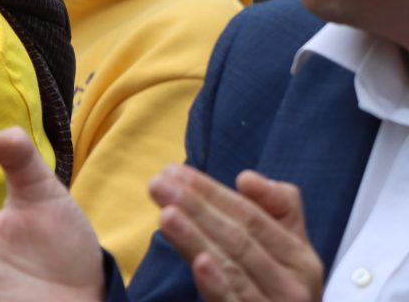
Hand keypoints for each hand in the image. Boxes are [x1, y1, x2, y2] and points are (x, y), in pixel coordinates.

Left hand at [150, 165, 322, 301]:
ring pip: (231, 269)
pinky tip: (199, 263)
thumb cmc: (276, 286)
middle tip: (158, 184)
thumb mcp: (285, 249)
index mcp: (299, 259)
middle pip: (238, 239)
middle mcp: (291, 287)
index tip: (174, 171)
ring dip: (196, 239)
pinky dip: (217, 285)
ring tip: (167, 215)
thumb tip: (247, 178)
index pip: (252, 217)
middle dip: (196, 208)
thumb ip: (276, 207)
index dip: (212, 192)